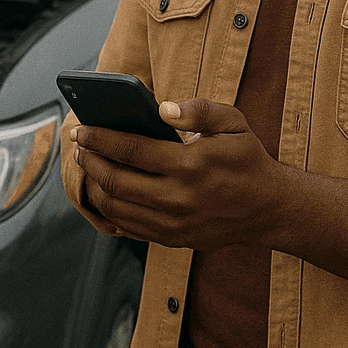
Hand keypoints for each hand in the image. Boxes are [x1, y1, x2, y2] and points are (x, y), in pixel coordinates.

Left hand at [71, 97, 285, 250]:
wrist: (268, 209)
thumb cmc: (247, 159)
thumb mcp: (234, 123)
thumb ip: (199, 109)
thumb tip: (162, 108)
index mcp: (190, 165)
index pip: (131, 149)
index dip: (100, 138)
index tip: (81, 128)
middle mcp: (178, 198)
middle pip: (115, 180)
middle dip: (89, 160)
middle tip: (79, 146)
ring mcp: (173, 223)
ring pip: (115, 207)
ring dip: (94, 184)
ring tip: (89, 165)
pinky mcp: (171, 239)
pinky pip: (128, 226)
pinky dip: (110, 208)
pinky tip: (106, 190)